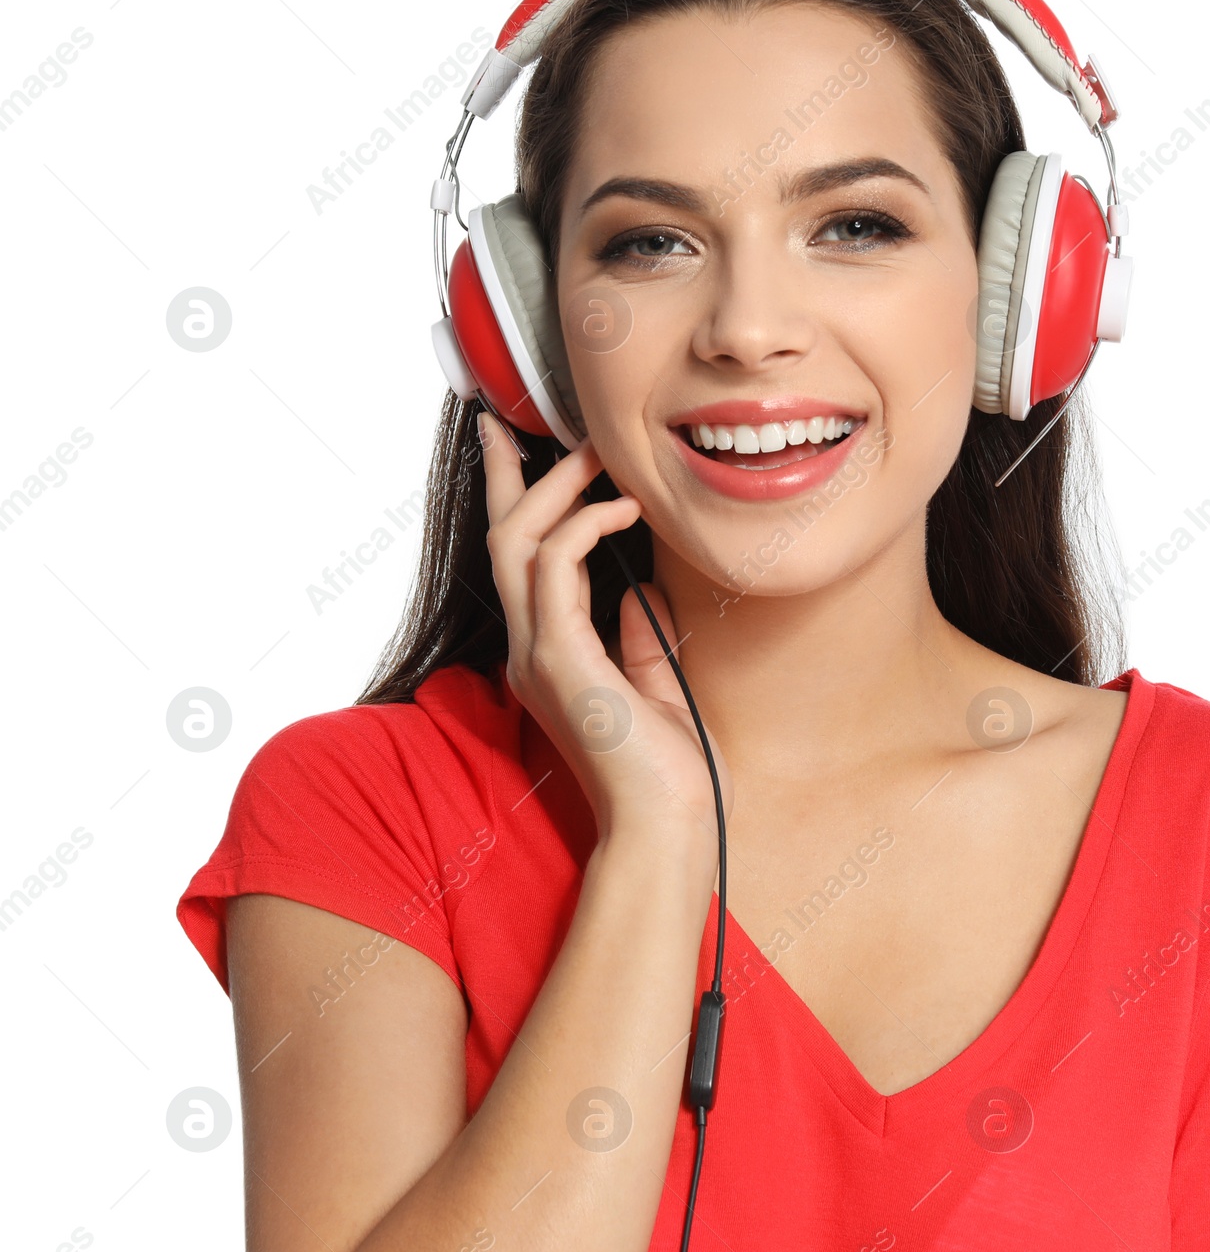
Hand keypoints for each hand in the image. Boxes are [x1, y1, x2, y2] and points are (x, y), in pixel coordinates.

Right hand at [478, 412, 719, 850]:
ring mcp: (538, 655)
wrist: (666, 824)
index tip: (508, 441)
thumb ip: (637, 634)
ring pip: (517, 544)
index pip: (517, 560)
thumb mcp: (652, 680)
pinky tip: (622, 508)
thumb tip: (641, 589)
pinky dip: (583, 527)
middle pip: (501, 539)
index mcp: (547, 653)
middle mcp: (530, 649)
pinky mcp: (561, 661)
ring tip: (598, 457)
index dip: (507, 496)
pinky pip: (555, 570)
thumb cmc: (666, 765)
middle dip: (513, 474)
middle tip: (544, 426)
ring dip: (556, 489)